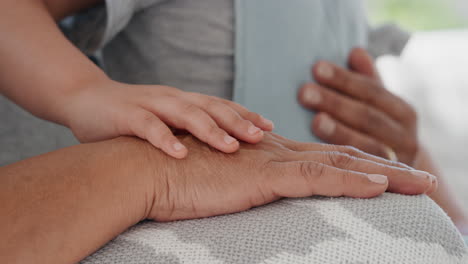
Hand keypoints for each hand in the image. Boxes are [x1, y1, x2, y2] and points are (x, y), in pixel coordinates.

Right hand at [63, 79, 273, 158]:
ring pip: (186, 114)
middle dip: (237, 122)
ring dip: (210, 130)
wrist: (84, 99)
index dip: (245, 114)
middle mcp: (172, 99)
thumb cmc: (130, 116)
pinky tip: (180, 154)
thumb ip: (187, 129)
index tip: (270, 127)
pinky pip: (148, 126)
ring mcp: (150, 105)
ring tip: (231, 147)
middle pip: (210, 107)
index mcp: (183, 101)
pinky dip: (165, 139)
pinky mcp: (126, 115)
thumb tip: (221, 149)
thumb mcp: (164, 120)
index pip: (220, 106)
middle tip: (261, 137)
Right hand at [146, 132, 436, 221]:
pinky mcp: (263, 175)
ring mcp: (273, 162)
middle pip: (345, 157)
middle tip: (422, 176)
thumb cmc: (180, 179)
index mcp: (271, 155)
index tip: (390, 176)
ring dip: (384, 173)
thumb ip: (244, 184)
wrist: (149, 169)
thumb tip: (255, 194)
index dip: (362, 165)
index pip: (327, 158)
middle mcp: (279, 152)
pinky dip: (351, 182)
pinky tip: (380, 186)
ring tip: (420, 182)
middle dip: (387, 166)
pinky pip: (317, 178)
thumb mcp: (221, 182)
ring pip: (341, 165)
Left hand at [298, 48, 418, 165]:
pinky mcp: (385, 187)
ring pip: (368, 145)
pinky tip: (320, 157)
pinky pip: (363, 174)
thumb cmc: (380, 133)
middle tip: (304, 91)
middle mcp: (404, 136)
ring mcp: (395, 163)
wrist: (405, 177)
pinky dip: (345, 164)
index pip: (371, 91)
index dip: (345, 80)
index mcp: (402, 112)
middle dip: (336, 102)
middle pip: (368, 116)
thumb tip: (355, 50)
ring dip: (340, 131)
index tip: (316, 68)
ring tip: (315, 120)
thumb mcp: (378, 107)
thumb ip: (367, 81)